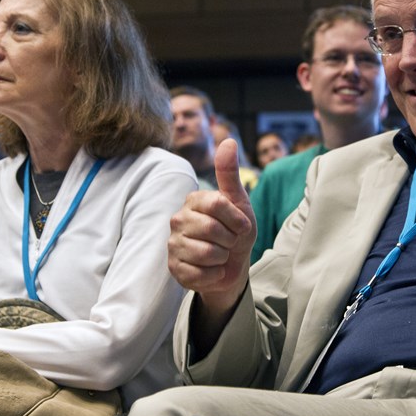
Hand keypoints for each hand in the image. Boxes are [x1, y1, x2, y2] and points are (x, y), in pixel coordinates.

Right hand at [168, 139, 256, 317]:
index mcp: (194, 200)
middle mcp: (178, 219)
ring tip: (220, 254)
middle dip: (230, 240)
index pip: (217, 204)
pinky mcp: (174, 268)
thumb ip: (229, 173)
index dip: (237, 219)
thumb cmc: (236, 231)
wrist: (233, 264)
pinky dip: (214, 275)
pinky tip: (212, 269)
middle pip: (212, 229)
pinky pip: (199, 274)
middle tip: (229, 241)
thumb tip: (228, 141)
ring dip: (222, 258)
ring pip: (206, 253)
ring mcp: (173, 244)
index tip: (242, 226)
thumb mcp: (239, 201)